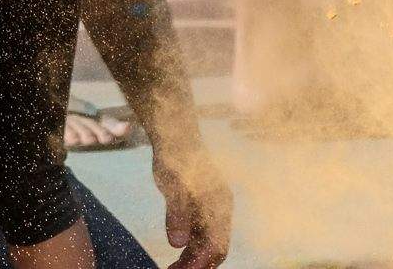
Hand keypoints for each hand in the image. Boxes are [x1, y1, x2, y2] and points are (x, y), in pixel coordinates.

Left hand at [153, 141, 231, 268]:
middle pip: (215, 248)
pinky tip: (176, 255)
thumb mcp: (173, 185)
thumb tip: (177, 243)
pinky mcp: (202, 209)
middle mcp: (221, 210)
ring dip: (192, 259)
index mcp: (220, 205)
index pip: (216, 244)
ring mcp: (212, 210)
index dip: (201, 263)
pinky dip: (190, 248)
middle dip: (197, 265)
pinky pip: (200, 235)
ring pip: (207, 244)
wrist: (176, 137)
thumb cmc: (176, 157)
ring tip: (172, 268)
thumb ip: (177, 213)